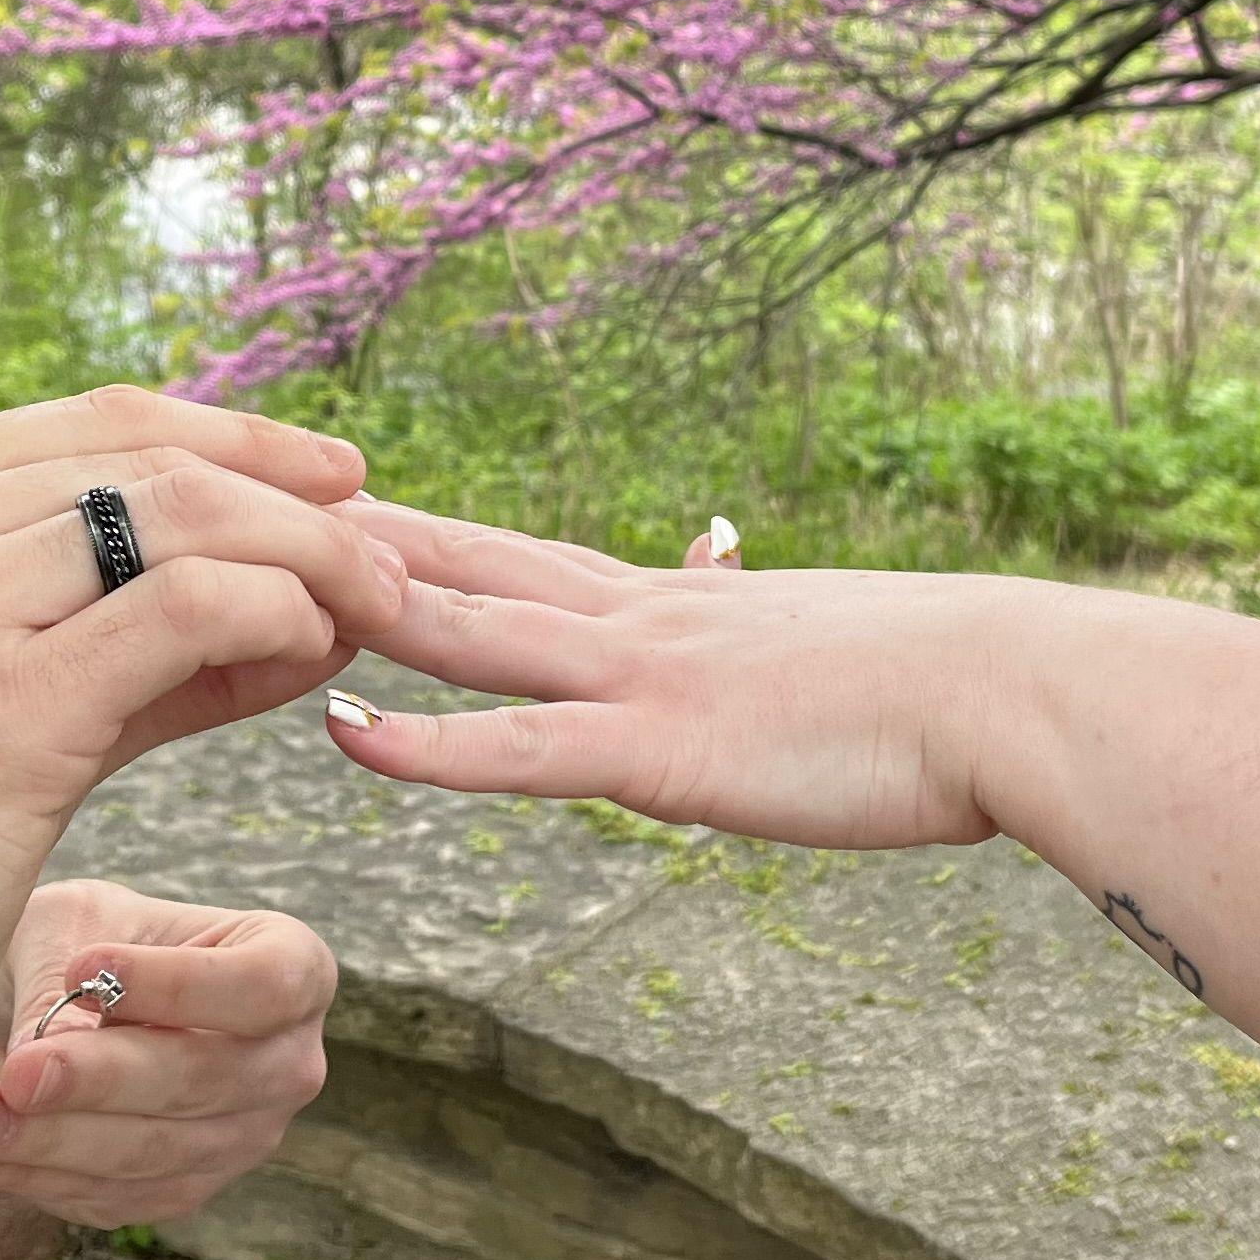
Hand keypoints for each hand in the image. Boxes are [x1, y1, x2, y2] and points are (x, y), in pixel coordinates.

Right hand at [0, 387, 403, 1106]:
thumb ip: (130, 633)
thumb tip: (303, 597)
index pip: (105, 421)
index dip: (242, 440)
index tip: (337, 481)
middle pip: (158, 455)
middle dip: (297, 498)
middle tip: (391, 554)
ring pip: (186, 517)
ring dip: (311, 555)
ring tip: (378, 608)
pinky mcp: (3, 701)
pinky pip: (188, 611)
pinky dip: (277, 617)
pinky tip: (312, 659)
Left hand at [0, 880, 338, 1224]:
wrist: (66, 1013)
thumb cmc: (89, 941)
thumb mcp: (73, 922)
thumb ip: (61, 976)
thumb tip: (39, 1056)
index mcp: (294, 967)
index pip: (263, 984)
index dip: (181, 986)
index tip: (84, 969)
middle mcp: (287, 1062)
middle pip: (205, 1080)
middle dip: (101, 1080)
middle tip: (19, 1073)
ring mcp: (244, 1138)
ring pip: (154, 1151)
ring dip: (53, 1141)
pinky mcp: (184, 1191)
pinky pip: (116, 1197)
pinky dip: (38, 1177)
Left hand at [323, 502, 1018, 849]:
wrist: (1013, 692)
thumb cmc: (940, 682)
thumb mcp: (814, 631)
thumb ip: (744, 605)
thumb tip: (713, 554)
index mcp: (674, 603)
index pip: (519, 554)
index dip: (422, 532)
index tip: (332, 506)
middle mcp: (641, 620)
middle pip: (468, 564)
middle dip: (354, 544)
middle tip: (246, 508)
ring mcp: (647, 681)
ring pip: (474, 634)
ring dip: (362, 615)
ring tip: (254, 595)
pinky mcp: (668, 753)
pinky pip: (524, 748)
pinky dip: (429, 744)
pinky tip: (347, 736)